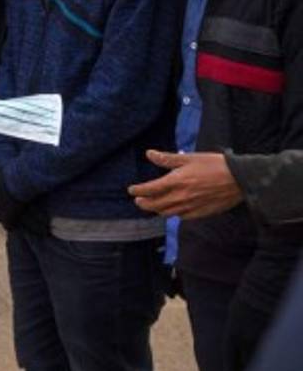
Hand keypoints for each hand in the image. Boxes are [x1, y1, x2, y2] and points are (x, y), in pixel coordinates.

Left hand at [129, 150, 243, 218]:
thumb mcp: (189, 158)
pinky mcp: (201, 213)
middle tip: (138, 200)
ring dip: (157, 210)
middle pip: (155, 205)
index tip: (131, 190)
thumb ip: (167, 159)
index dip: (138, 190)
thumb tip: (149, 154)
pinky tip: (173, 210)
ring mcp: (190, 207)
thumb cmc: (214, 165)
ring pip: (167, 213)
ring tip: (153, 206)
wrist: (239, 179)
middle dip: (144, 203)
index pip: (149, 189)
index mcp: (176, 182)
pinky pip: (182, 217)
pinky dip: (173, 214)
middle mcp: (180, 197)